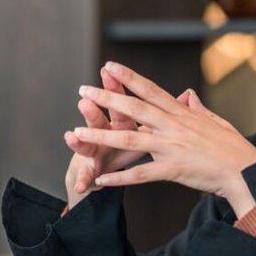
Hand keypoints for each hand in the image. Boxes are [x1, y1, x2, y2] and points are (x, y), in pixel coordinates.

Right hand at [63, 65, 146, 208]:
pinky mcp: (88, 173)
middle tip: (84, 95)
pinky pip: (86, 178)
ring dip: (79, 141)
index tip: (110, 69)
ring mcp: (93, 154)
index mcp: (120, 124)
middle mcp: (102, 135)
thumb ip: (159, 116)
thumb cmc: (124, 148)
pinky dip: (82, 180)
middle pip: (98, 119)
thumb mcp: (146, 132)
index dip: (116, 88)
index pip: (120, 103)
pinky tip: (79, 186)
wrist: (98, 173)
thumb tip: (184, 98)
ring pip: (85, 147)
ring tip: (71, 136)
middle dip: (93, 109)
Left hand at [73, 62, 255, 217]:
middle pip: (134, 108)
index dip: (129, 76)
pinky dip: (119, 178)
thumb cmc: (232, 148)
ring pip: (130, 139)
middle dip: (106, 98)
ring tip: (77, 133)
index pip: (151, 90)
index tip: (109, 65)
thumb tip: (187, 94)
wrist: (246, 172)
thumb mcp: (215, 121)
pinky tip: (101, 180)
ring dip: (101, 135)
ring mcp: (172, 147)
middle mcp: (174, 126)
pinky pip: (141, 174)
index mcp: (182, 113)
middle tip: (83, 89)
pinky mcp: (173, 169)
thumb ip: (197, 108)